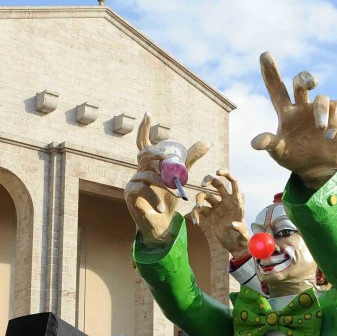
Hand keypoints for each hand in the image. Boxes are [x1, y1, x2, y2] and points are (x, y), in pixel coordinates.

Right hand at [124, 113, 209, 243]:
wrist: (162, 223)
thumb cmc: (169, 199)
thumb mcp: (181, 177)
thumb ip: (190, 160)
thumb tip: (206, 142)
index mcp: (150, 163)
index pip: (144, 142)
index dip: (144, 128)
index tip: (148, 113)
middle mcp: (139, 169)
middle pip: (143, 154)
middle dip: (153, 152)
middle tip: (165, 154)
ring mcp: (132, 181)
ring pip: (146, 174)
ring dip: (163, 183)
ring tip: (176, 192)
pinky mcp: (129, 193)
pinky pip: (142, 189)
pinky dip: (155, 197)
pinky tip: (161, 207)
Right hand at [194, 169, 249, 257]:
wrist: (234, 245)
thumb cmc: (241, 238)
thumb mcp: (243, 233)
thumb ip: (239, 228)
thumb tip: (233, 224)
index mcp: (236, 201)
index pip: (233, 183)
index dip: (226, 175)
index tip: (217, 173)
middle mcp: (225, 201)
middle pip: (216, 185)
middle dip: (208, 181)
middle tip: (203, 185)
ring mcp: (216, 208)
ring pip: (205, 196)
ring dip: (199, 200)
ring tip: (198, 208)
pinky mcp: (209, 215)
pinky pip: (199, 211)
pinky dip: (195, 215)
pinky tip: (196, 222)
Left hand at [251, 52, 336, 186]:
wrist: (315, 169)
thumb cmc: (293, 158)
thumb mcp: (279, 152)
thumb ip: (269, 144)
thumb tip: (255, 142)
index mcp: (286, 112)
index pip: (277, 88)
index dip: (271, 72)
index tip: (264, 54)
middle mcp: (302, 107)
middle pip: (302, 83)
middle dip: (306, 78)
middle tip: (311, 84)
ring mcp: (319, 111)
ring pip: (323, 97)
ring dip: (322, 111)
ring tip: (320, 129)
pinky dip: (334, 119)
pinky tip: (329, 135)